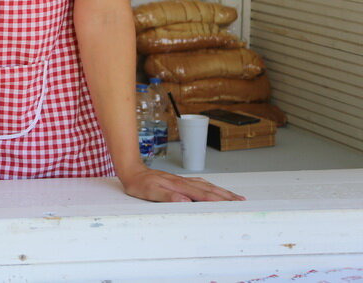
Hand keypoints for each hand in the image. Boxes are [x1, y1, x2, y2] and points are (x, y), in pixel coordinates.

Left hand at [119, 166, 244, 201]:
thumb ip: (167, 196)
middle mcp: (183, 182)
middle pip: (209, 189)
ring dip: (222, 191)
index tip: (233, 205)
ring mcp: (182, 180)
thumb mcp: (150, 193)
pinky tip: (215, 189)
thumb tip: (185, 201)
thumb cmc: (139, 184)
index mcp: (179, 186)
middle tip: (242, 202)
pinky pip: (200, 184)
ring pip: (207, 185)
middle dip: (226, 196)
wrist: (132, 170)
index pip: (203, 195)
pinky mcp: (179, 180)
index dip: (219, 200)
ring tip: (235, 197)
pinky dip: (211, 187)